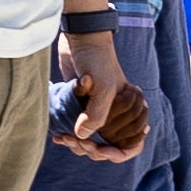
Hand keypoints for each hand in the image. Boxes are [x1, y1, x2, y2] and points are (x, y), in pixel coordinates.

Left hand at [57, 30, 133, 160]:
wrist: (81, 38)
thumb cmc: (98, 59)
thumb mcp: (103, 87)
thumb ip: (96, 114)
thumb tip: (81, 137)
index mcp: (131, 111)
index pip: (131, 145)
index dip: (117, 153)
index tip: (101, 150)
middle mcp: (117, 113)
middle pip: (107, 145)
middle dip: (91, 148)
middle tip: (75, 140)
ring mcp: (98, 111)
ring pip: (91, 140)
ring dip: (77, 144)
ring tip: (64, 137)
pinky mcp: (81, 107)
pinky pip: (77, 131)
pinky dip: (69, 136)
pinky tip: (59, 136)